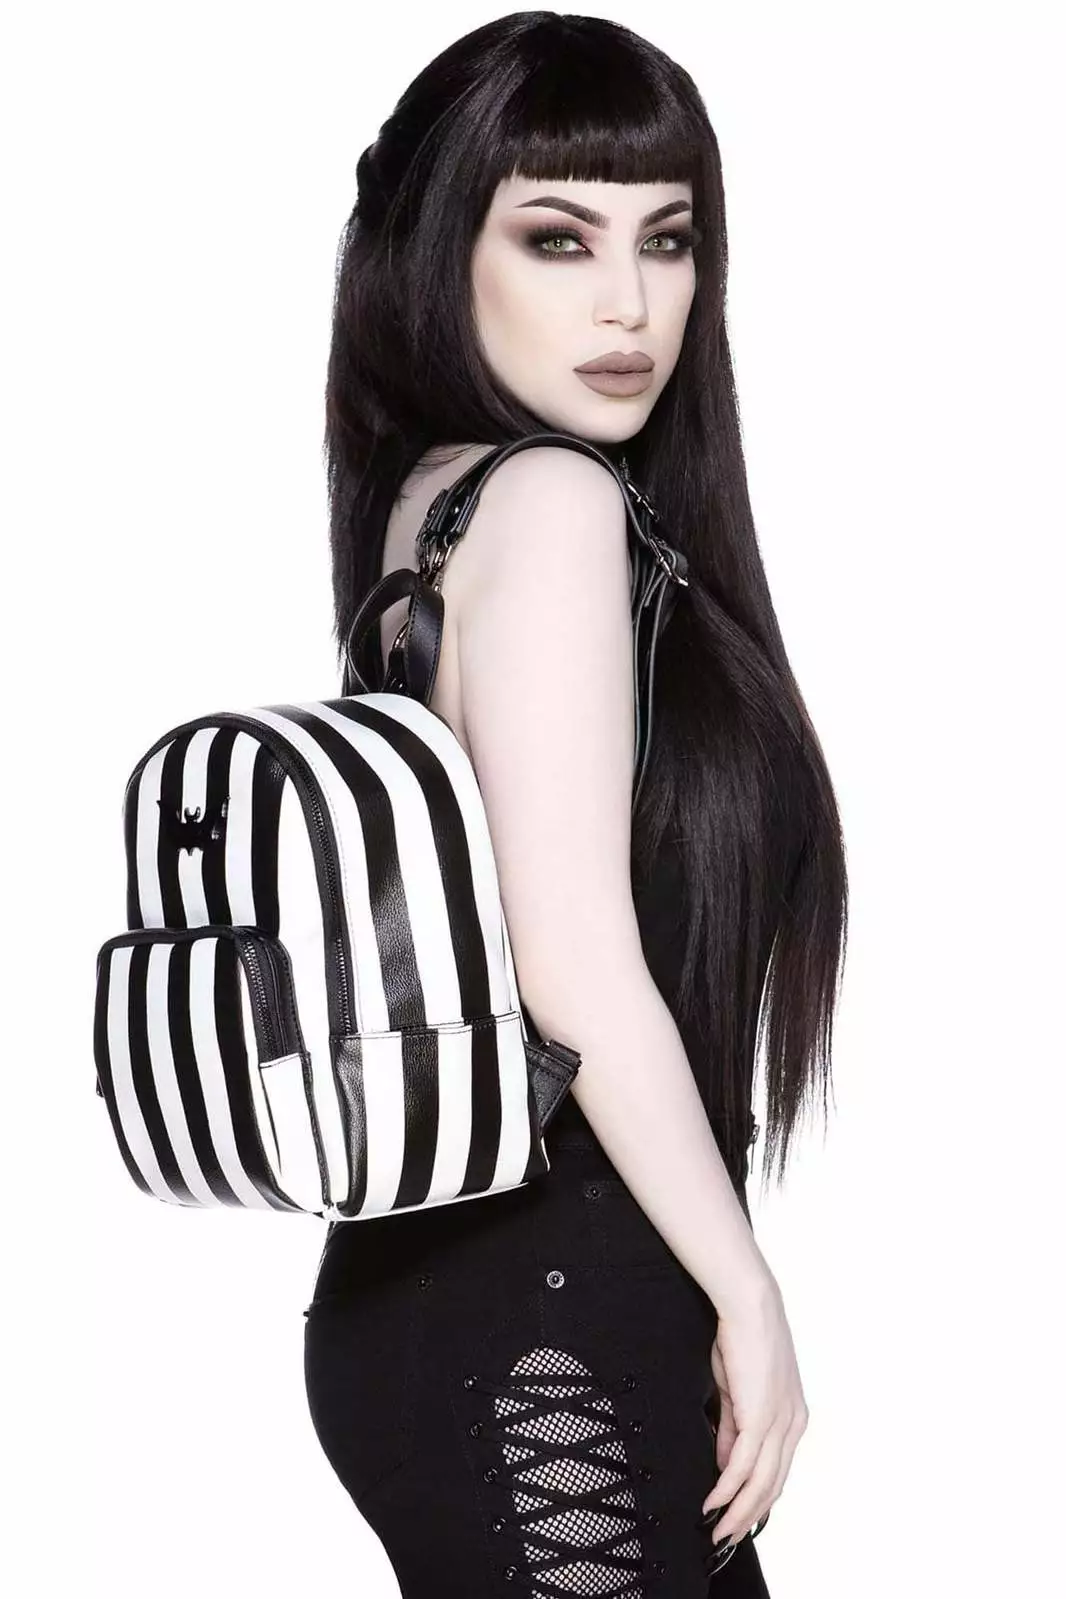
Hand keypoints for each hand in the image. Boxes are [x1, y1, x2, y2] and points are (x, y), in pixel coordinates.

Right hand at [701, 1278, 808, 1546]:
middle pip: (772, 1486)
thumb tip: (726, 1463)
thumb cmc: (741, 1338)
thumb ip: (734, 1427)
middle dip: (748, 1515)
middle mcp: (792, 1424)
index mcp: (792, 1417)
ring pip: (761, 1483)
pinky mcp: (761, 1417)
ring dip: (738, 1511)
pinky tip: (713, 1501)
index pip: (777, 1471)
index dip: (756, 1499)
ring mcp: (779, 1422)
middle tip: (725, 1536)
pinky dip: (728, 1488)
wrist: (748, 1305)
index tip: (735, 1517)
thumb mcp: (738, 1390)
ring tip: (718, 1529)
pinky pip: (743, 1465)